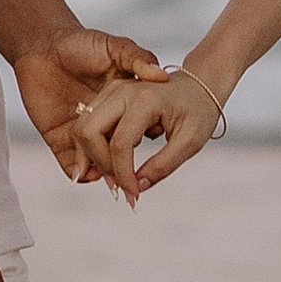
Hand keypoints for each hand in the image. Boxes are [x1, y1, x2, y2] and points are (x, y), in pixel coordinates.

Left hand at [11, 24, 164, 183]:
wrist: (41, 44)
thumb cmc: (81, 42)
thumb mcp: (115, 47)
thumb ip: (138, 58)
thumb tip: (161, 75)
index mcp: (121, 105)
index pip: (133, 132)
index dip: (142, 143)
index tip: (150, 151)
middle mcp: (103, 122)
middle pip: (114, 151)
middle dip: (121, 167)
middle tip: (129, 179)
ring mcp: (80, 131)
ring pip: (94, 161)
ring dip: (101, 172)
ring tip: (110, 181)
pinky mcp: (58, 136)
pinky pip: (68, 162)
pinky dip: (76, 172)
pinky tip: (84, 175)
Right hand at [67, 65, 226, 202]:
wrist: (198, 87)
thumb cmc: (198, 110)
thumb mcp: (190, 141)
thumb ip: (164, 165)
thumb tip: (138, 186)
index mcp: (145, 99)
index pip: (120, 143)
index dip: (123, 175)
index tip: (133, 194)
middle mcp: (122, 91)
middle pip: (88, 131)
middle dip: (99, 164)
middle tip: (118, 185)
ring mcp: (112, 92)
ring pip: (82, 128)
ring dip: (91, 157)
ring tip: (113, 178)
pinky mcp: (108, 98)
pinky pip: (88, 125)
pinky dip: (92, 148)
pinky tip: (109, 165)